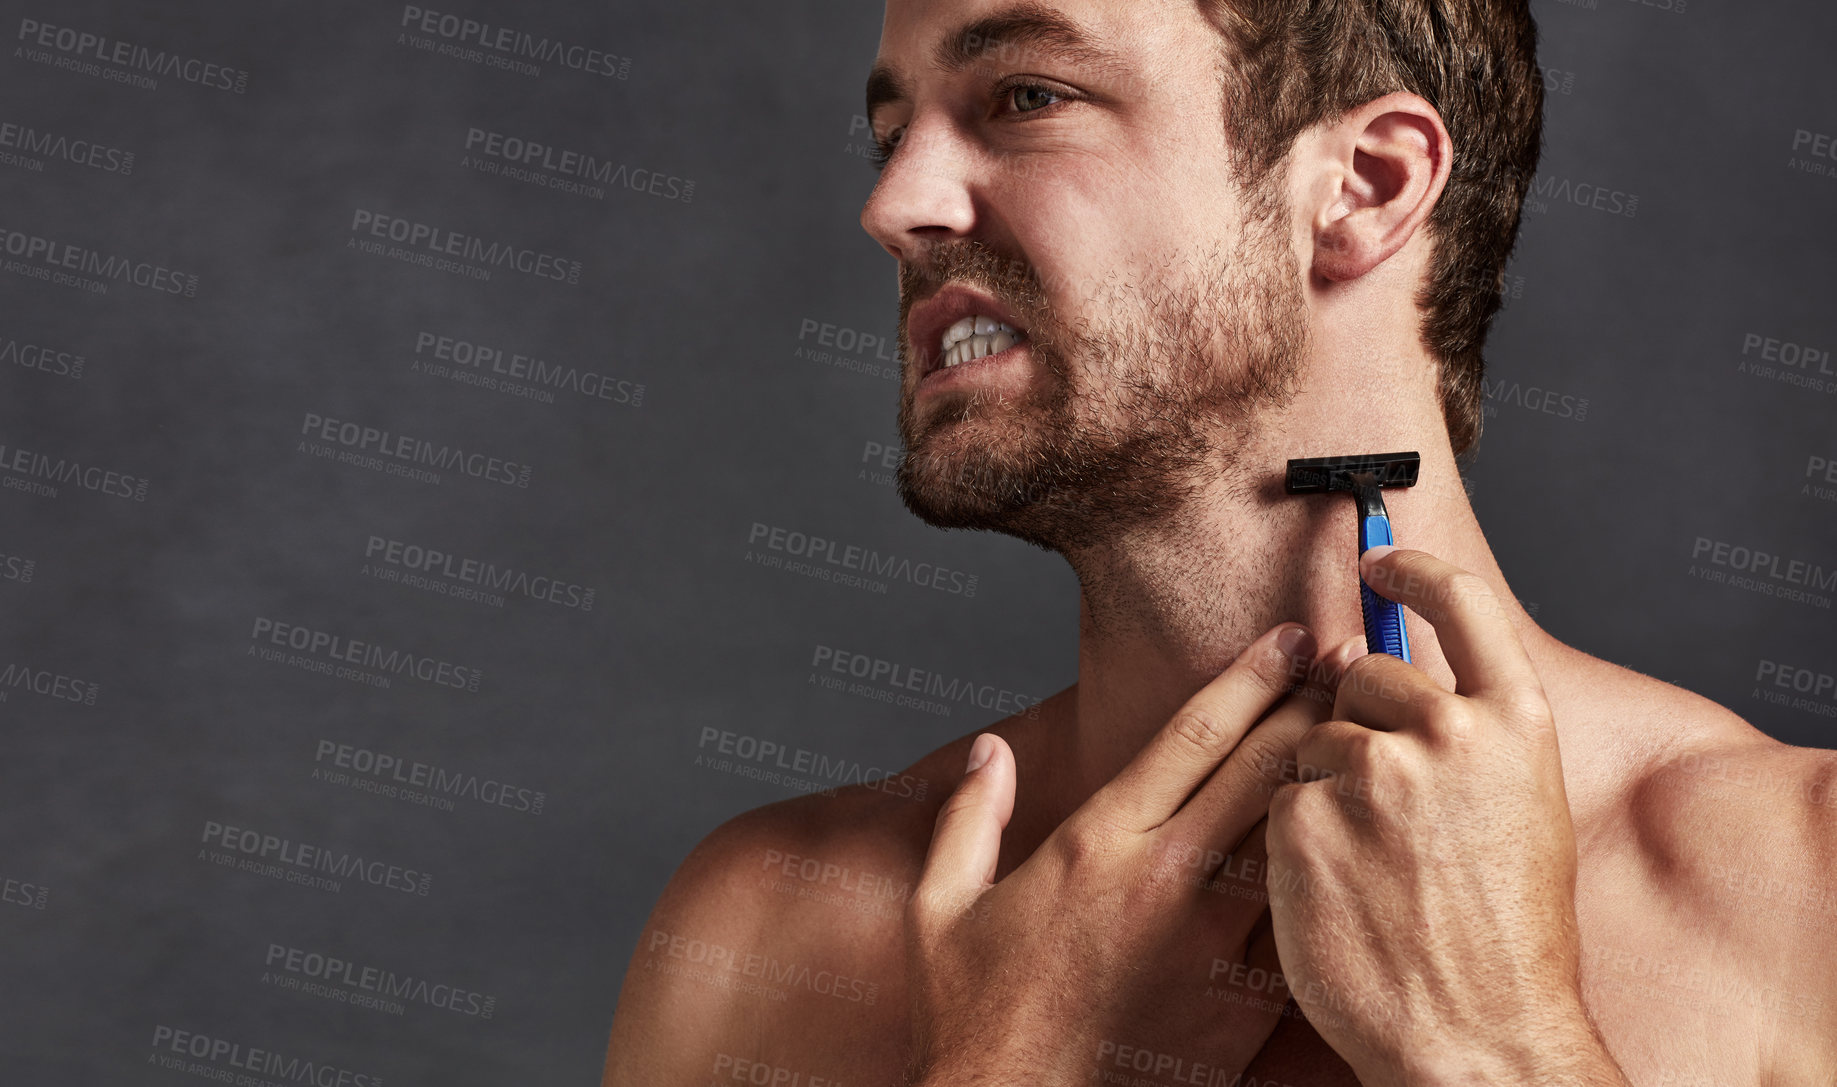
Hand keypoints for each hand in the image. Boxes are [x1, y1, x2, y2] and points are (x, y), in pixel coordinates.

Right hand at [904, 624, 1330, 1086]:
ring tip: (1381, 740)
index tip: (1289, 636)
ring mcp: (1213, 947)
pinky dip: (1337, 885)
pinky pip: (1303, 929)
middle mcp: (1165, 883)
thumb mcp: (941, 910)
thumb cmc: (975, 1021)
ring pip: (1299, 841)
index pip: (1192, 736)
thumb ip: (967, 819)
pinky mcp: (1242, 1008)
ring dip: (1338, 783)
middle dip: (1315, 704)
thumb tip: (990, 752)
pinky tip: (1373, 854)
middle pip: (1263, 770)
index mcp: (1096, 844)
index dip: (1250, 676)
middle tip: (1356, 660)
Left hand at [1265, 547, 1628, 1086]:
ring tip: (1372, 863)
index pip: (1461, 603)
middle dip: (1355, 716)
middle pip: (1362, 672)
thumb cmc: (1507, 942)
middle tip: (1380, 796)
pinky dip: (1298, 834)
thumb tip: (1402, 680)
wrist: (1479, 1037)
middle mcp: (1446, 732)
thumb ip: (1470, 738)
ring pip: (1312, 740)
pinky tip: (1338, 886)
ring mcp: (1371, 771)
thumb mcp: (1521, 816)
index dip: (1415, 570)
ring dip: (1325, 784)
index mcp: (1515, 726)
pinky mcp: (1304, 816)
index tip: (1380, 558)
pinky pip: (1282, 800)